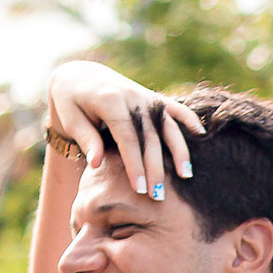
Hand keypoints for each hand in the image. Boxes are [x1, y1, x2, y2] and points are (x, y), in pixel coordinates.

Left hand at [48, 60, 205, 198]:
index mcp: (110, 100)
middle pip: (150, 137)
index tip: (139, 189)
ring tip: (185, 176)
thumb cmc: (72, 103)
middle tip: (158, 196)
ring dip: (178, 150)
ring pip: (167, 125)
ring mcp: (145, 96)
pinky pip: (174, 108)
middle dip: (155, 167)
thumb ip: (86, 139)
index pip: (126, 138)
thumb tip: (96, 164)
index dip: (134, 164)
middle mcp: (132, 97)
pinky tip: (201, 134)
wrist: (81, 76)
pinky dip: (188, 119)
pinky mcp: (153, 98)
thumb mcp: (71, 119)